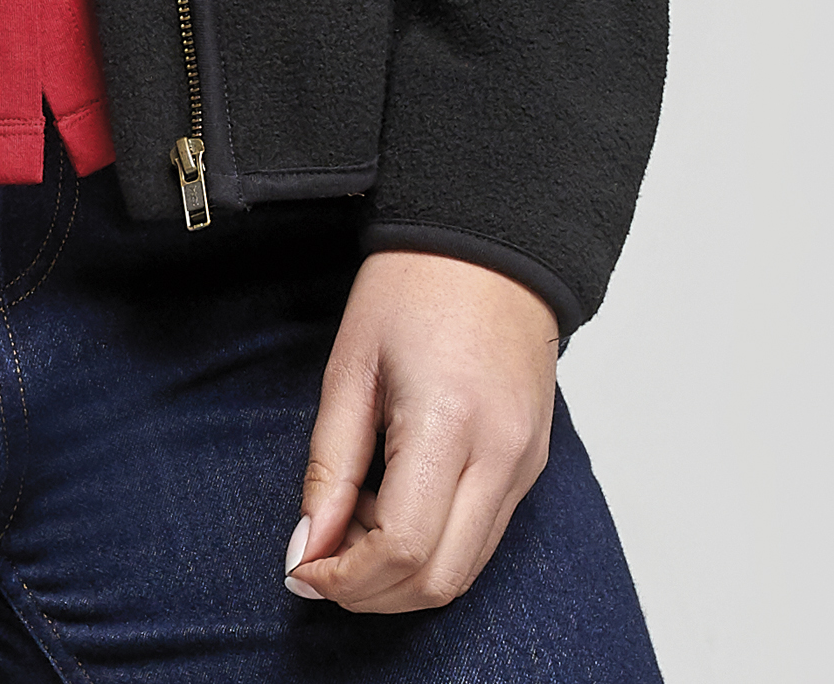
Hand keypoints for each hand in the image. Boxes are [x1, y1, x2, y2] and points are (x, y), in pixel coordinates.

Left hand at [283, 250, 557, 613]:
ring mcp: (525, 466)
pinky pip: (483, 539)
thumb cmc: (413, 286)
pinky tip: (393, 508)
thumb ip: (328, 463)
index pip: (403, 547)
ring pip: (466, 571)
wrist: (489, 240)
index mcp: (451, 424)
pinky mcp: (532, 466)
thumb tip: (308, 545)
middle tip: (319, 561)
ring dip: (402, 576)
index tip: (301, 565)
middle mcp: (502, 457)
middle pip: (439, 579)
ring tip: (352, 524)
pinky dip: (433, 548)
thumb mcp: (350, 365)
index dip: (346, 575)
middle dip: (371, 592)